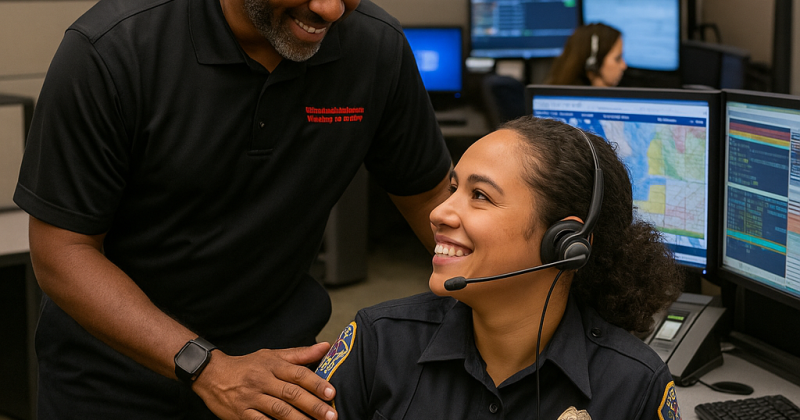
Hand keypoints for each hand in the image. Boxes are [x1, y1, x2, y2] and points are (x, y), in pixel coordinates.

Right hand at [192, 342, 336, 419]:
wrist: (211, 374)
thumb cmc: (248, 365)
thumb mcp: (272, 355)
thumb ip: (300, 354)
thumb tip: (326, 346)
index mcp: (273, 365)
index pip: (298, 373)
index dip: (316, 383)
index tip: (331, 392)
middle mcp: (263, 380)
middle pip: (291, 393)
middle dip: (313, 406)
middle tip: (331, 415)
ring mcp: (251, 398)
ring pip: (278, 410)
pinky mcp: (241, 414)